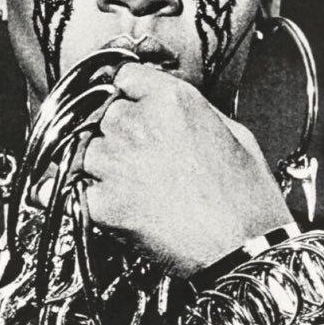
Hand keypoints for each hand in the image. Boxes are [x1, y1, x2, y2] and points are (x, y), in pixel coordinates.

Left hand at [82, 63, 295, 275]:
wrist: (241, 248)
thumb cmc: (245, 197)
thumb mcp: (232, 132)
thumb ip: (191, 110)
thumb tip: (167, 105)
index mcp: (172, 101)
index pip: (124, 76)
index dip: (128, 92)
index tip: (129, 103)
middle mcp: (137, 126)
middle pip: (103, 114)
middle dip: (116, 131)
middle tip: (139, 155)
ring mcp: (114, 165)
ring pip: (86, 151)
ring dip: (101, 163)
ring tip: (133, 183)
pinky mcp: (100, 203)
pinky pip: (78, 189)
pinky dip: (91, 198)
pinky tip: (120, 206)